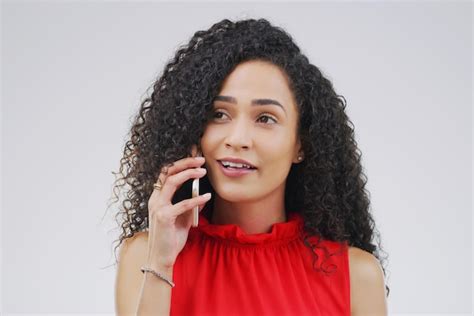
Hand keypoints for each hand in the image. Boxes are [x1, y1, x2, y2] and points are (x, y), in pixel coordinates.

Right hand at [146, 153, 209, 268]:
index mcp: (158, 197)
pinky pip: (182, 204)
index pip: (166, 173)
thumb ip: (190, 207)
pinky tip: (206, 197)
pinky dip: (196, 199)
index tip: (194, 154)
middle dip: (185, 162)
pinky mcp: (164, 217)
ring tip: (202, 171)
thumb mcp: (184, 219)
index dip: (180, 162)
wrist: (162, 258)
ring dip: (189, 174)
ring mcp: (158, 207)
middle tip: (201, 159)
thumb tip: (202, 196)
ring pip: (172, 182)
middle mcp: (155, 199)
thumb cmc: (171, 238)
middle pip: (168, 172)